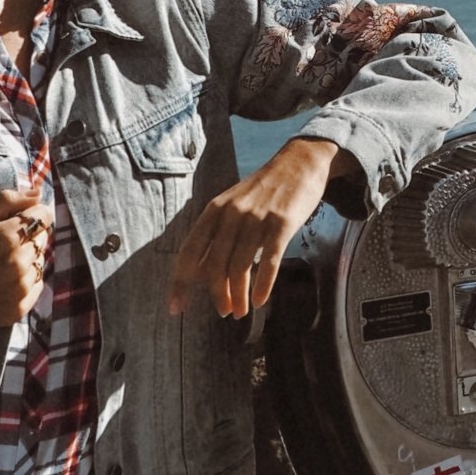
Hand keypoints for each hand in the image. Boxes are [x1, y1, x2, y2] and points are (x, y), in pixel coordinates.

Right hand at [0, 185, 52, 331]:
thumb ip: (6, 200)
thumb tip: (38, 193)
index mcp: (7, 237)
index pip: (44, 215)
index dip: (31, 214)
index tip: (17, 221)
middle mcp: (18, 262)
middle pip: (43, 237)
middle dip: (28, 236)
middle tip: (3, 245)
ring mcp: (21, 287)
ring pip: (41, 260)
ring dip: (28, 258)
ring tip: (2, 264)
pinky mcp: (21, 306)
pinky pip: (38, 283)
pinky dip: (27, 280)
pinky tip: (5, 281)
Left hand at [169, 138, 345, 320]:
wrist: (299, 162)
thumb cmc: (263, 190)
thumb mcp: (232, 205)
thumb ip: (216, 235)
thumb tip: (199, 274)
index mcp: (214, 210)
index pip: (189, 252)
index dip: (180, 282)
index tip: (176, 308)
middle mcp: (231, 213)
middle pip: (215, 265)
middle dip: (217, 294)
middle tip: (224, 312)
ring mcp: (257, 218)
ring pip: (240, 266)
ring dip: (238, 296)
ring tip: (240, 312)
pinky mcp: (282, 223)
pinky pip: (269, 261)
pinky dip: (263, 285)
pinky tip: (259, 301)